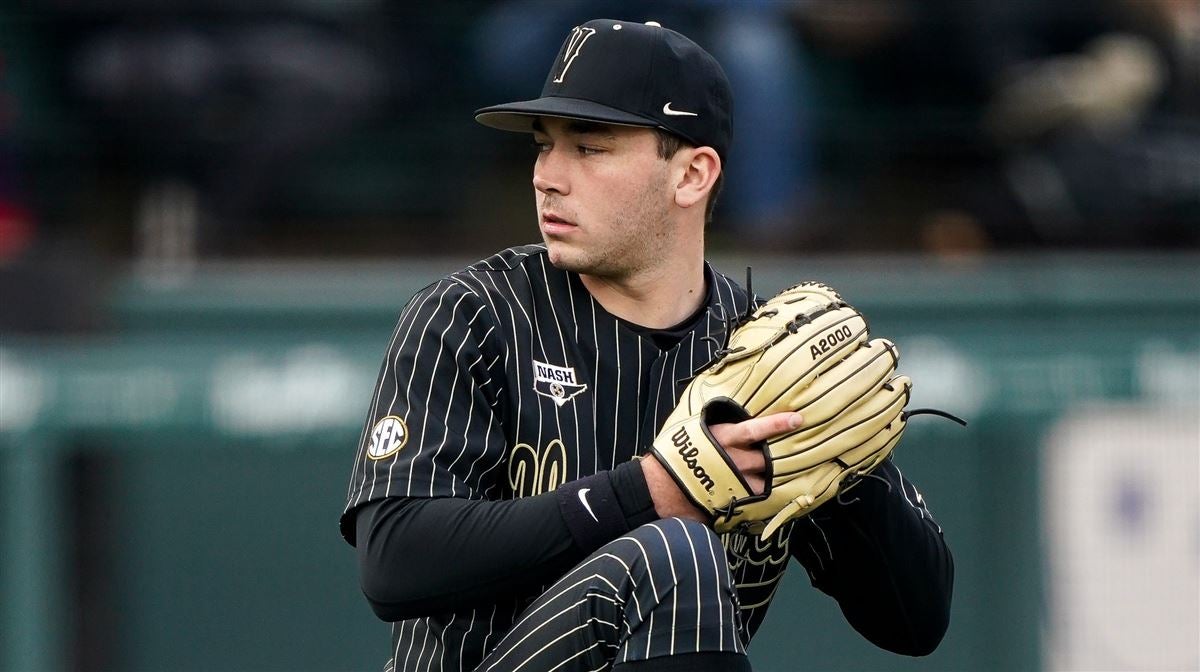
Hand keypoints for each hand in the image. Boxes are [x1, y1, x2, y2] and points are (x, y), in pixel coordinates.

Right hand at [641, 411, 802, 521]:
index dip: (778, 424)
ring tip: (776, 472)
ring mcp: (736, 481)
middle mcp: (734, 459)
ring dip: (770, 475)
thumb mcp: (692, 431)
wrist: (659, 488)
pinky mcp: (734, 499)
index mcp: (723, 438)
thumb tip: (727, 417)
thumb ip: (714, 426)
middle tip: (791, 449)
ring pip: (766, 478)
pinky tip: (761, 490)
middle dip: (778, 453)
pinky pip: (757, 496)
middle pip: (767, 456)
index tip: (797, 420)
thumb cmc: (673, 456)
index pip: (756, 429)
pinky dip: (762, 492)